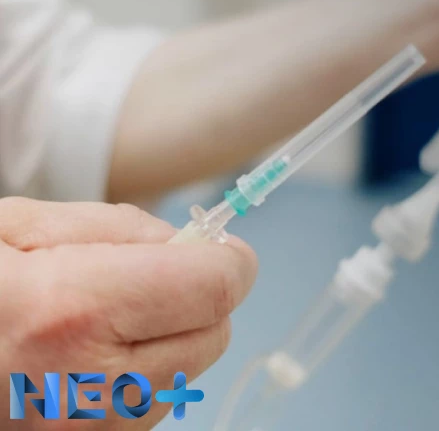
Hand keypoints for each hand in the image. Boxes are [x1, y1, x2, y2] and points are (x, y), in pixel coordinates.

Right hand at [0, 197, 257, 428]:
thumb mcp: (21, 225)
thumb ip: (119, 228)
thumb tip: (188, 243)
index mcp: (70, 311)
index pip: (211, 288)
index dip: (231, 260)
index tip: (224, 246)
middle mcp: (87, 388)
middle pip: (214, 334)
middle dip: (203, 295)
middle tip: (159, 272)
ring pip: (190, 370)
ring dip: (176, 331)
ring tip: (114, 309)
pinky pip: (155, 401)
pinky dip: (149, 367)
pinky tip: (100, 349)